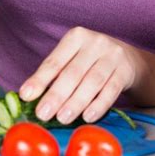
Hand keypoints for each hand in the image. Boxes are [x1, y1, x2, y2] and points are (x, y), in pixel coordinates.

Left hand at [18, 26, 145, 124]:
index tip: (26, 96)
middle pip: (73, 72)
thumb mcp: (73, 58)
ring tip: (62, 118)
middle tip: (43, 114)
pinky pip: (111, 90)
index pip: (55, 61)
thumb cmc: (90, 61)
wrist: (128, 58)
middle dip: (56, 95)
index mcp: (76, 37)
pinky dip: (99, 105)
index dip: (40, 79)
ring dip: (76, 102)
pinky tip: (87, 117)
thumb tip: (29, 97)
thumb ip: (55, 74)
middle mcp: (95, 43)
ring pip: (92, 82)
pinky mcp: (125, 71)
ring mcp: (113, 56)